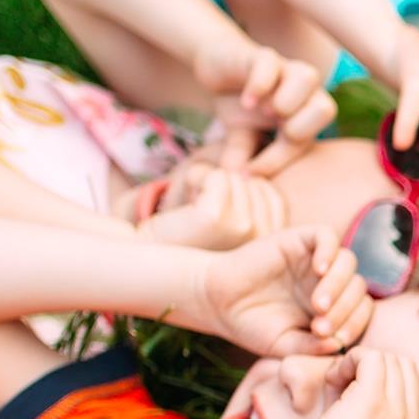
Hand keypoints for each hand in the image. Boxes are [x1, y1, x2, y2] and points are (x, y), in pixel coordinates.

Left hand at [137, 164, 287, 249]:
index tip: (215, 218)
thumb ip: (253, 188)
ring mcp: (246, 233)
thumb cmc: (184, 228)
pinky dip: (195, 178)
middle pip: (254, 183)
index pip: (270, 194)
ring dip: (206, 185)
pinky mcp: (219, 221)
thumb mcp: (230, 207)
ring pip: (235, 177)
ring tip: (191, 213)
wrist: (146, 248)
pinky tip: (183, 205)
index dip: (238, 194)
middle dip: (223, 190)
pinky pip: (216, 176)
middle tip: (199, 216)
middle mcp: (265, 243)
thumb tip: (247, 170)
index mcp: (272, 245)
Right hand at [193, 38, 336, 176]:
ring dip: (288, 100)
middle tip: (274, 130)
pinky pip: (271, 64)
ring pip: (308, 77)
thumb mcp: (241, 136)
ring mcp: (285, 70)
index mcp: (305, 117)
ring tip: (265, 111)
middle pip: (327, 108)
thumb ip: (243, 155)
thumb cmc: (241, 105)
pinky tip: (246, 101)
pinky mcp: (263, 55)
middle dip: (302, 126)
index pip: (306, 141)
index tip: (250, 170)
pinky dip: (260, 84)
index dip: (279, 159)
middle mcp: (303, 93)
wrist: (219, 67)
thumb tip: (235, 179)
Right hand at [195, 226, 370, 355]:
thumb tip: (340, 344)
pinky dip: (329, 251)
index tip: (336, 340)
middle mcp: (328, 281)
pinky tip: (318, 270)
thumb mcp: (288, 346)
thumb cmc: (254, 327)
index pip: (362, 310)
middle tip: (321, 327)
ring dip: (339, 286)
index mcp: (333, 306)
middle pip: (358, 288)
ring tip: (318, 306)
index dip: (355, 325)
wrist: (218, 303)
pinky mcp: (298, 239)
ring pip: (348, 262)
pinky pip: (326, 236)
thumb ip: (315, 347)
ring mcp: (314, 259)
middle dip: (345, 311)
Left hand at [275, 349, 418, 418]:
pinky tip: (332, 379)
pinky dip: (349, 359)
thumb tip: (357, 370)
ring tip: (335, 384)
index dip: (383, 377)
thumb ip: (372, 412)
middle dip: (372, 365)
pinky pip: (369, 356)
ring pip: (387, 358)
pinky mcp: (372, 401)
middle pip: (404, 366)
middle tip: (342, 384)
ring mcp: (397, 412)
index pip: (414, 383)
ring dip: (358, 362)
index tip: (352, 391)